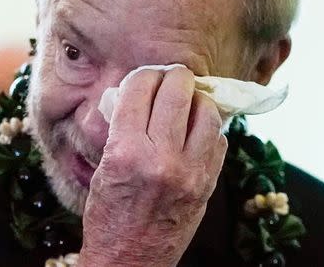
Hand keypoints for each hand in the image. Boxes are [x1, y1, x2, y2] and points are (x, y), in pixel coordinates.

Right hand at [78, 68, 227, 265]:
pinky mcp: (207, 185)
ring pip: (207, 112)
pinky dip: (209, 127)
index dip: (143, 75)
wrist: (130, 262)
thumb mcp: (104, 166)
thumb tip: (140, 92)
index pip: (140, 89)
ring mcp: (190, 172)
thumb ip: (122, 128)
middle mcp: (161, 159)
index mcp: (126, 151)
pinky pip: (219, 139)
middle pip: (178, 92)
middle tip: (171, 77)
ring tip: (187, 101)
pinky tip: (196, 130)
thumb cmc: (108, 215)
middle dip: (175, 76)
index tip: (145, 76)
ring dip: (197, 99)